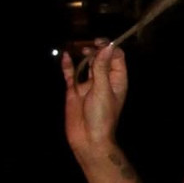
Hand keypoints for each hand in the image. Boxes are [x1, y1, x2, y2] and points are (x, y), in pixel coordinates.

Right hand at [61, 38, 127, 154]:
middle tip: (88, 45)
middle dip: (95, 49)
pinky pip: (70, 75)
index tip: (100, 42)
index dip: (110, 48)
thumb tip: (106, 47)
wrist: (88, 139)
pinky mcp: (74, 91)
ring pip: (86, 64)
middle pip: (101, 58)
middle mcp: (103, 80)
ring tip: (79, 47)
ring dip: (83, 55)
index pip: (116, 58)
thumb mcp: (103, 90)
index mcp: (117, 80)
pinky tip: (66, 56)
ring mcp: (88, 85)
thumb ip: (101, 68)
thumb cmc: (102, 116)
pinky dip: (68, 66)